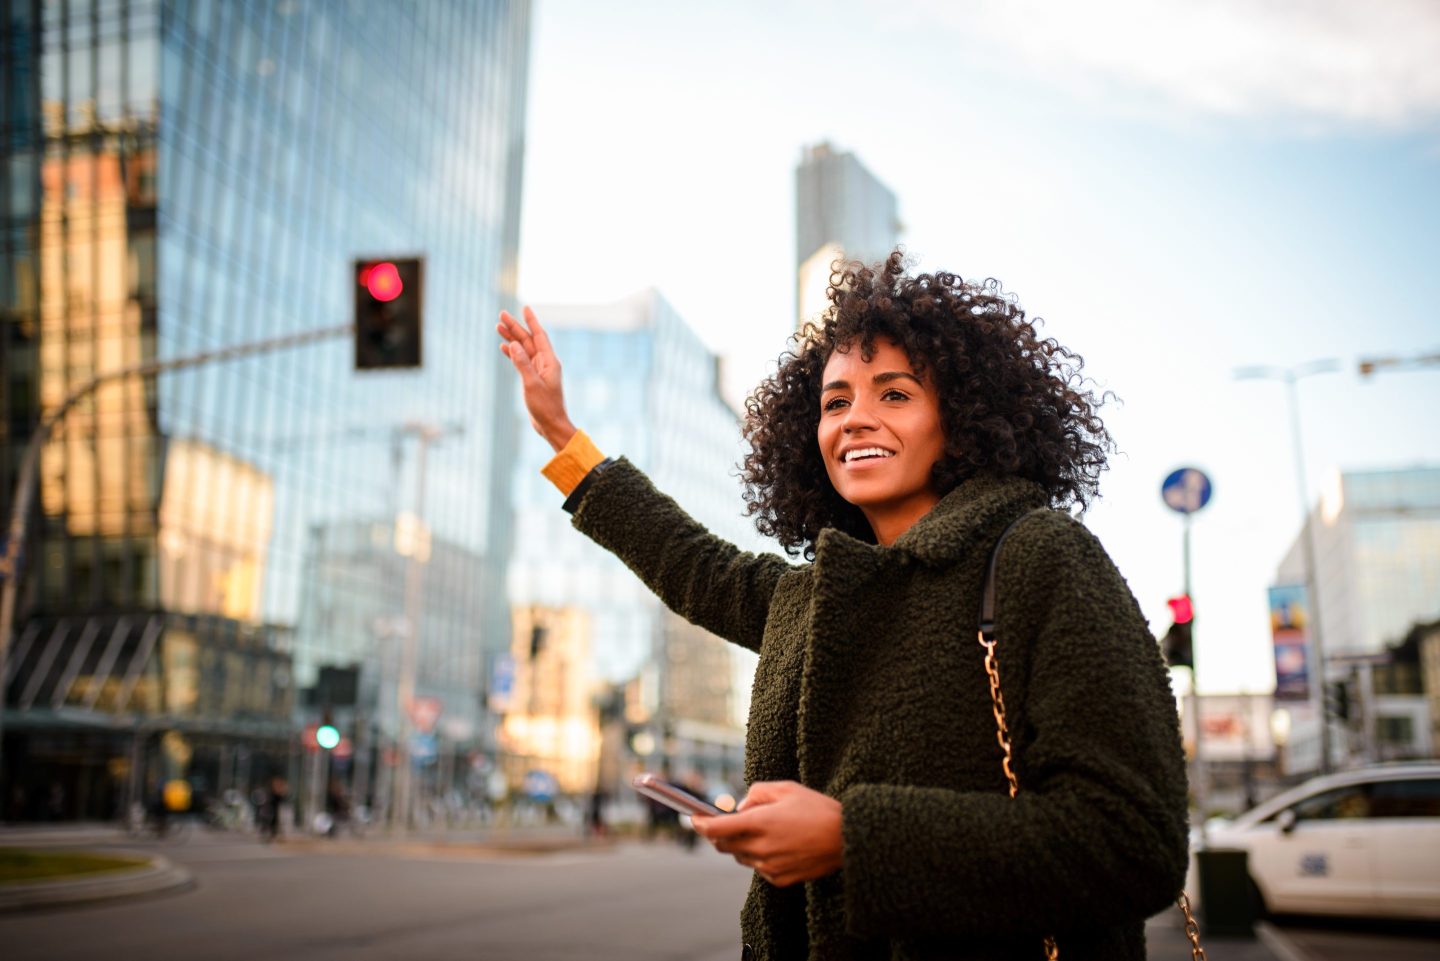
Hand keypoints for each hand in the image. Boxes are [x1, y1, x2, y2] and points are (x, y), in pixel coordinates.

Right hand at [497, 305, 576, 451]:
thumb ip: (522, 363)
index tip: (525, 307)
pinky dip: (512, 353)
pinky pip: (521, 361)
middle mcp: (545, 363)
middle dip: (515, 327)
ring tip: (498, 327)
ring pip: (523, 349)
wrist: (551, 425)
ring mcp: (539, 370)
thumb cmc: (545, 406)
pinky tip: (504, 347)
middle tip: (501, 314)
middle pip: (529, 340)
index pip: (539, 336)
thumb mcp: (531, 384)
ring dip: (512, 338)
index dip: (531, 321)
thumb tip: (513, 344)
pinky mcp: (532, 378)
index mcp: (549, 361)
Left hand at [692, 781, 842, 887]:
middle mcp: (761, 848)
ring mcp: (769, 866)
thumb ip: (757, 793)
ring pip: (740, 856)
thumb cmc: (818, 809)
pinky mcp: (779, 879)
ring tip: (763, 830)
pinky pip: (758, 867)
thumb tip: (741, 806)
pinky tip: (778, 845)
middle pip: (723, 845)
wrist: (847, 839)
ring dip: (741, 844)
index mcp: (760, 823)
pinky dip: (759, 856)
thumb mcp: (786, 789)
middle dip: (718, 833)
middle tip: (726, 822)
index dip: (700, 824)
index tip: (693, 819)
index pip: (717, 828)